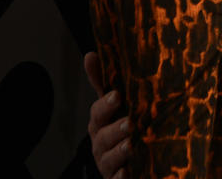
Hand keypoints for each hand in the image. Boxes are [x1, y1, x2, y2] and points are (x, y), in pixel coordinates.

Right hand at [85, 52, 132, 178]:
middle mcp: (101, 143)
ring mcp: (107, 162)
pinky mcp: (116, 178)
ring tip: (131, 145)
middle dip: (114, 130)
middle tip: (129, 123)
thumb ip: (102, 83)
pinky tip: (127, 172)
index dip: (105, 104)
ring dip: (119, 151)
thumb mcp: (112, 105)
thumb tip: (90, 54)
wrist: (125, 162)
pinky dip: (121, 176)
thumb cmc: (120, 127)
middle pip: (103, 136)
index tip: (117, 96)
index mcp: (100, 123)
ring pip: (109, 158)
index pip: (98, 112)